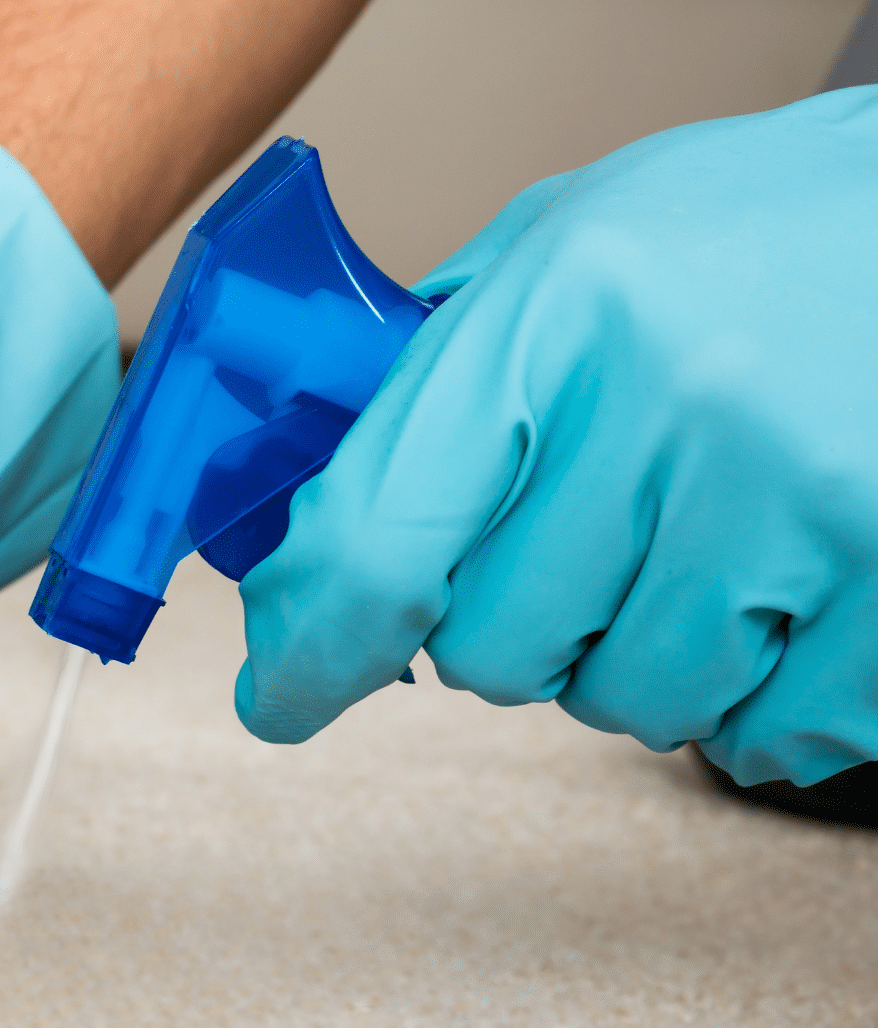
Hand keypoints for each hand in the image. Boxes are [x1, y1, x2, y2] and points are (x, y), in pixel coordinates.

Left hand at [234, 89, 877, 785]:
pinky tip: (792, 584)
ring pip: (630, 703)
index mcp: (565, 309)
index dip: (310, 649)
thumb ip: (444, 376)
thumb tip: (311, 536)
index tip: (282, 694)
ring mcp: (802, 498)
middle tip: (602, 532)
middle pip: (495, 652)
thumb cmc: (768, 236)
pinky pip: (767, 734)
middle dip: (522, 622)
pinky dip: (765, 693)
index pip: (376, 548)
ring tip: (715, 537)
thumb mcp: (580, 248)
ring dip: (647, 655)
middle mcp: (679, 401)